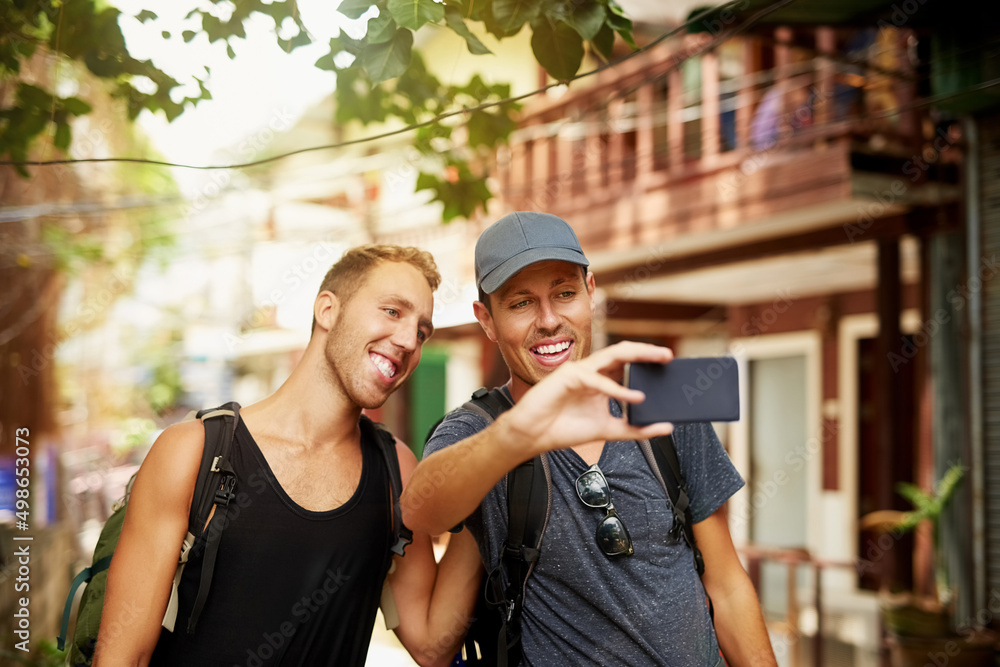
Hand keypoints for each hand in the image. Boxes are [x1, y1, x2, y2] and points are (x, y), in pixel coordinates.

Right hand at [504, 341, 674, 453]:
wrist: (533, 436)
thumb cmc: (564, 428)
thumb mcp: (609, 430)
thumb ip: (636, 429)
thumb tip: (666, 427)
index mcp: (600, 380)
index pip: (628, 364)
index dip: (647, 361)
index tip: (669, 366)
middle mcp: (592, 371)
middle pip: (623, 353)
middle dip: (647, 352)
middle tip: (668, 356)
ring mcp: (580, 370)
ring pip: (612, 355)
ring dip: (637, 355)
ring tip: (658, 360)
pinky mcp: (568, 376)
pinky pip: (597, 379)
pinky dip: (617, 389)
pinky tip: (635, 397)